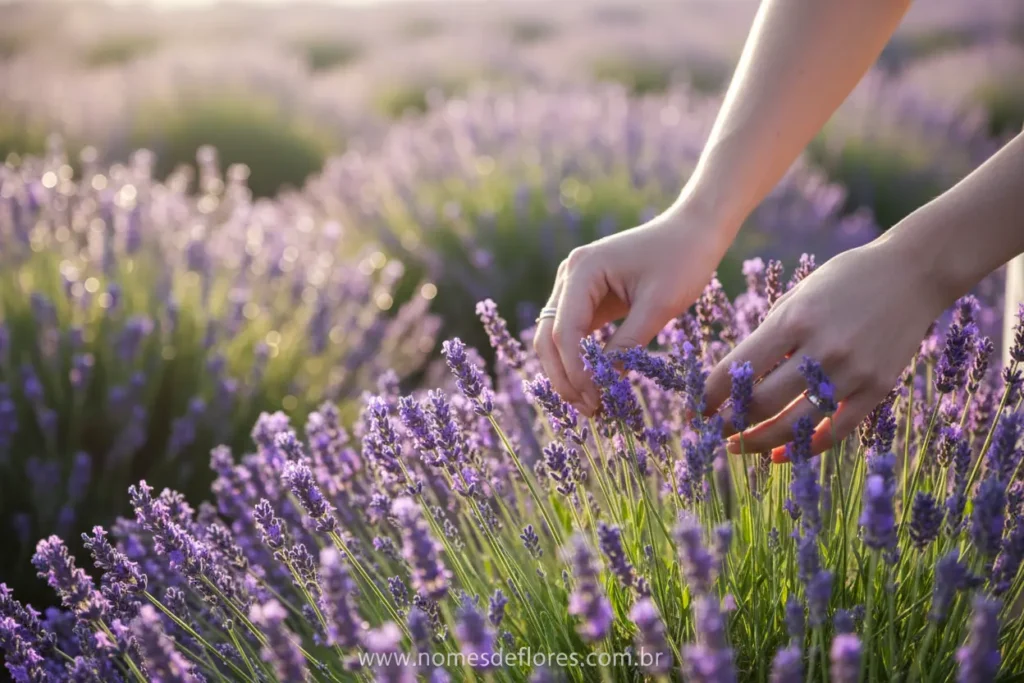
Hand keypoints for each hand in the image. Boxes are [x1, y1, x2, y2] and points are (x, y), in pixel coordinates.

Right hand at [534, 206, 730, 415]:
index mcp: (583, 269)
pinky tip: (594, 384)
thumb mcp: (659, 306)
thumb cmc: (682, 260)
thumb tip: (607, 383)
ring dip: (567, 372)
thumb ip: (629, 344)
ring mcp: (574, 285)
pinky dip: (579, 360)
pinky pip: (572, 333)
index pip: (565, 331)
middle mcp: (569, 274)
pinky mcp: (587, 296)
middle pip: (548, 336)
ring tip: (591, 404)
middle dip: (564, 377)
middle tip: (589, 410)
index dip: (575, 370)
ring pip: (554, 338)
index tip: (594, 400)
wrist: (694, 230)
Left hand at [703, 236, 947, 459]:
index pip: (738, 368)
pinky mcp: (877, 388)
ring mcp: (852, 371)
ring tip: (739, 447)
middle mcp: (821, 348)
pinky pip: (835, 430)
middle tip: (715, 431)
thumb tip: (739, 375)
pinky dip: (804, 448)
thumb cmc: (847, 278)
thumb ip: (771, 333)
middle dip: (730, 422)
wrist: (914, 272)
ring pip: (795, 424)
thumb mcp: (799, 294)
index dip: (710, 395)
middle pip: (762, 403)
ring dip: (759, 442)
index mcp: (793, 319)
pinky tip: (782, 454)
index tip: (696, 408)